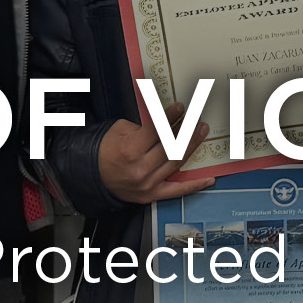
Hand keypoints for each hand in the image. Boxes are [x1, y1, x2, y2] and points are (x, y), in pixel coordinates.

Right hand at [96, 117, 213, 204]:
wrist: (92, 176)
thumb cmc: (106, 150)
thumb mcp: (119, 130)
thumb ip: (143, 127)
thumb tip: (165, 123)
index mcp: (131, 149)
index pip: (157, 130)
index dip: (171, 117)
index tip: (182, 108)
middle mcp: (141, 168)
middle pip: (171, 146)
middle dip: (187, 131)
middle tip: (198, 121)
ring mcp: (148, 183)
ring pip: (176, 163)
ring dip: (192, 147)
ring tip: (201, 133)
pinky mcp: (152, 195)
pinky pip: (177, 191)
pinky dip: (195, 185)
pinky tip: (209, 179)